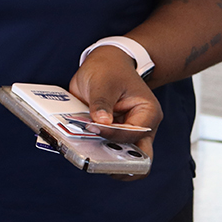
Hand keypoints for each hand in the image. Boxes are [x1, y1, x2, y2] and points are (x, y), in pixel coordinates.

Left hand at [69, 45, 162, 180]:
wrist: (105, 62)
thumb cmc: (110, 69)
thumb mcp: (103, 82)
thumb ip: (101, 103)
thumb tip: (101, 123)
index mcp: (147, 114)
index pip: (133, 135)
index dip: (112, 135)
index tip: (92, 128)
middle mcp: (140, 128)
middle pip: (135, 157)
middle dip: (114, 160)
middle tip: (92, 158)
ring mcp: (124, 133)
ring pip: (116, 155)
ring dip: (99, 154)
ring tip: (80, 149)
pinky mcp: (109, 134)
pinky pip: (101, 147)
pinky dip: (89, 147)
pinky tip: (75, 143)